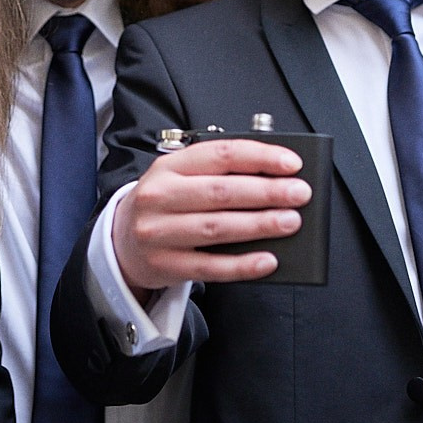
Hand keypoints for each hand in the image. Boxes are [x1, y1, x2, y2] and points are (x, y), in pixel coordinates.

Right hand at [112, 138, 309, 294]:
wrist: (122, 242)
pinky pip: (210, 267)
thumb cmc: (165, 205)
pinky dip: (242, 265)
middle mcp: (160, 196)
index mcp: (169, 166)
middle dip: (266, 192)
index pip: (220, 154)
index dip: (260, 157)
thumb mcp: (181, 178)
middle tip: (300, 194)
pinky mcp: (165, 265)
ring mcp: (159, 233)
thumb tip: (275, 179)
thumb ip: (219, 174)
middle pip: (221, 192)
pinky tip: (268, 261)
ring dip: (259, 224)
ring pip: (216, 228)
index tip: (292, 163)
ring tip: (290, 222)